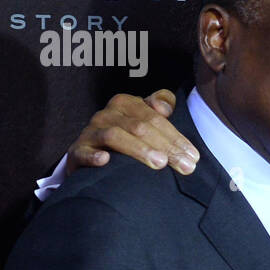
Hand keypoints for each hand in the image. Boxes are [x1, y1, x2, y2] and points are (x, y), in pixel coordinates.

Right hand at [66, 89, 199, 174]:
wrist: (90, 155)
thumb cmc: (126, 138)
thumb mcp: (145, 119)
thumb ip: (160, 105)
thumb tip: (165, 108)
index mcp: (125, 104)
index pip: (155, 118)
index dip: (176, 137)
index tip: (193, 156)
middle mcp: (106, 115)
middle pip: (140, 127)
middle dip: (166, 147)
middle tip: (185, 166)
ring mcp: (90, 133)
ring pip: (115, 136)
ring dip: (139, 150)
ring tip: (159, 163)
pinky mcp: (77, 152)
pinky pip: (83, 152)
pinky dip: (93, 156)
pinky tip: (106, 161)